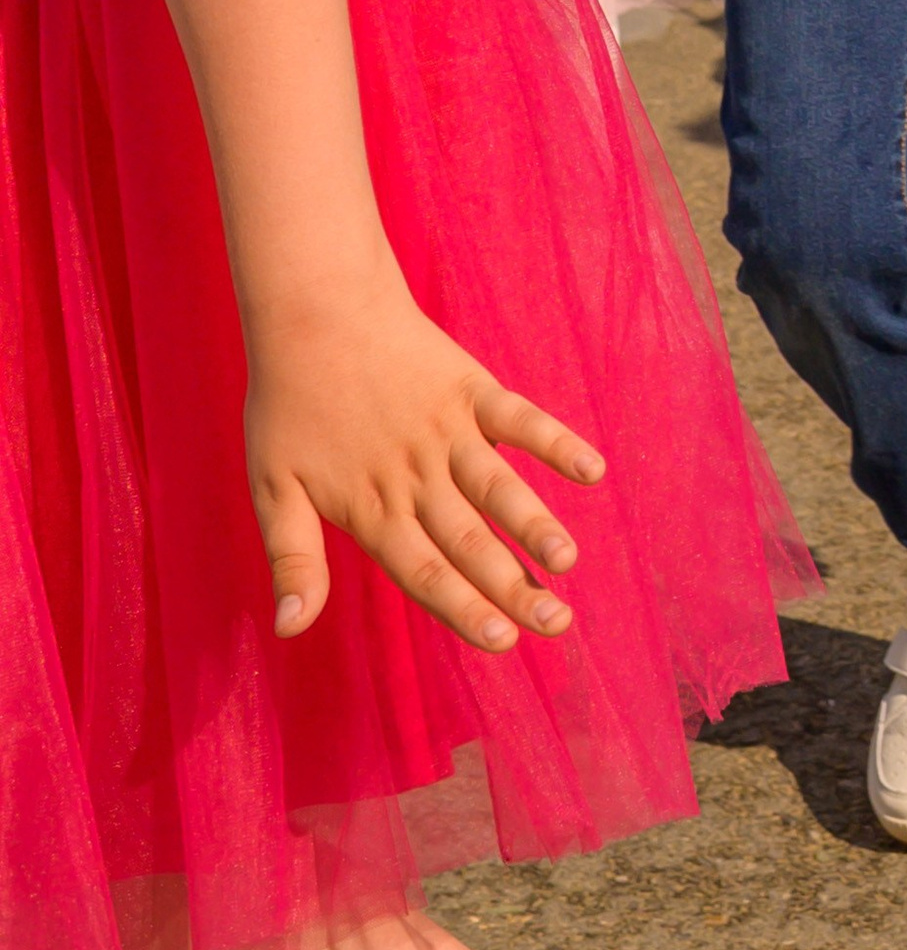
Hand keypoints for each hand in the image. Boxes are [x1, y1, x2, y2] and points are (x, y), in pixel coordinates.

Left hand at [247, 272, 603, 654]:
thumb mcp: (272, 488)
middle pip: (471, 540)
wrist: (314, 308)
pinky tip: (592, 468)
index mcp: (371, 508)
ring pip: (498, 487)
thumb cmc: (288, 403)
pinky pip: (519, 418)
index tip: (503, 641)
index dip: (464, 607)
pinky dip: (556, 441)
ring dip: (536, 523)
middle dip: (516, 586)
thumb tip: (291, 630)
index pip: (424, 569)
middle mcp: (415, 476)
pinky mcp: (469, 389)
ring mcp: (446, 431)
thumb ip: (291, 559)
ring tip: (569, 560)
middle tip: (558, 623)